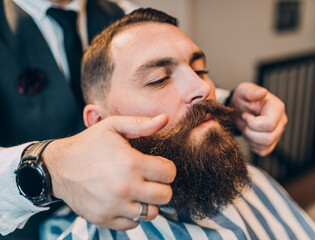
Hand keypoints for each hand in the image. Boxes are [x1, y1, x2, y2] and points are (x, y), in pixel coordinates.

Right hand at [42, 114, 175, 229]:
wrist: (57, 167)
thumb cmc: (87, 145)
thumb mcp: (113, 126)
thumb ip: (141, 123)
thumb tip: (164, 118)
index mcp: (131, 163)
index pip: (169, 173)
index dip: (166, 167)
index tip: (157, 165)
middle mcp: (125, 187)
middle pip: (165, 195)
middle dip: (162, 186)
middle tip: (150, 179)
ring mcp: (114, 206)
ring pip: (151, 213)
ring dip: (149, 202)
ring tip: (138, 190)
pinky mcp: (104, 219)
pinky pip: (133, 224)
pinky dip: (133, 214)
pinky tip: (125, 201)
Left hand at [230, 82, 287, 155]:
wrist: (238, 109)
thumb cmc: (243, 99)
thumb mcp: (243, 91)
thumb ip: (251, 92)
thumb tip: (262, 92)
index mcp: (277, 107)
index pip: (269, 124)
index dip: (253, 123)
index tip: (245, 115)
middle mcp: (281, 121)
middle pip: (268, 137)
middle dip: (250, 132)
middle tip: (244, 123)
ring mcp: (278, 133)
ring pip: (265, 145)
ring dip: (250, 138)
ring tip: (246, 128)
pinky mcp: (271, 143)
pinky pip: (262, 151)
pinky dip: (252, 145)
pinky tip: (250, 134)